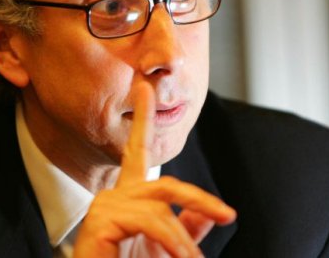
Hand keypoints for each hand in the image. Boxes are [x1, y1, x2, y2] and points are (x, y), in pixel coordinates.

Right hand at [73, 83, 235, 256]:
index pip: (138, 150)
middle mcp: (115, 195)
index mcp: (129, 196)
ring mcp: (106, 206)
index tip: (144, 87)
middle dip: (199, 198)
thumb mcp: (165, 250)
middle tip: (228, 216)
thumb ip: (186, 229)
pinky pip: (149, 222)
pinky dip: (172, 242)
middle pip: (167, 183)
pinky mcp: (100, 220)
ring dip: (184, 243)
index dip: (143, 118)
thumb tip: (211, 213)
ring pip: (162, 209)